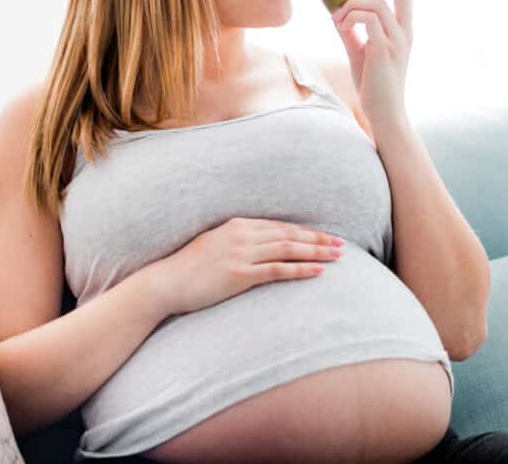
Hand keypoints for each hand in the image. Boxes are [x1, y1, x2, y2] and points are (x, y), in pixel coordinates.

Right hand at [156, 218, 344, 314]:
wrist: (166, 282)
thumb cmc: (188, 267)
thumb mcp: (214, 244)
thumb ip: (237, 240)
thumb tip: (257, 244)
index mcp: (237, 225)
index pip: (280, 226)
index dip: (306, 231)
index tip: (325, 236)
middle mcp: (242, 235)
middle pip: (289, 235)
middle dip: (317, 239)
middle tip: (341, 244)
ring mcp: (241, 254)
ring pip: (288, 249)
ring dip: (315, 252)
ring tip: (336, 256)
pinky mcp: (240, 274)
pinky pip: (278, 270)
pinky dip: (300, 269)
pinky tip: (317, 271)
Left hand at [331, 0, 413, 131]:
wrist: (384, 114)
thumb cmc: (373, 85)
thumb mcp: (360, 52)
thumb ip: (351, 31)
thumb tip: (335, 13)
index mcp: (404, 28)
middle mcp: (406, 31)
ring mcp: (398, 41)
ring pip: (378, 4)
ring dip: (352, 5)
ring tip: (338, 19)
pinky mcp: (385, 51)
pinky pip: (368, 21)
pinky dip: (350, 17)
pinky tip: (340, 27)